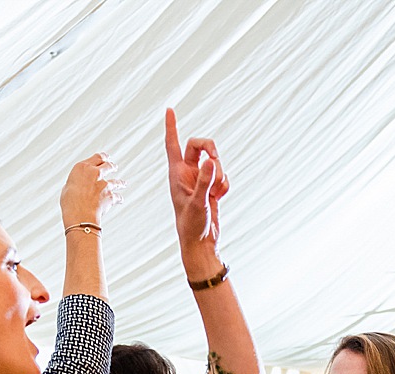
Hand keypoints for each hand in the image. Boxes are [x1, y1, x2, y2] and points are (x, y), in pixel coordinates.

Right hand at [60, 152, 122, 228]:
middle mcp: (95, 173)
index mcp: (83, 167)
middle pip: (108, 165)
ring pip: (116, 181)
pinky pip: (117, 197)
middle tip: (113, 167)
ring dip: (120, 182)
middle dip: (111, 166)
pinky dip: (119, 198)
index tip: (105, 157)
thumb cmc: (70, 201)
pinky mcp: (110, 196)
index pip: (97, 157)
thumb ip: (77, 182)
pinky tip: (120, 199)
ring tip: (122, 183)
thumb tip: (80, 185)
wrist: (79, 213)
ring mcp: (104, 184)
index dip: (102, 157)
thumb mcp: (68, 186)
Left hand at [164, 108, 228, 273]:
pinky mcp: (211, 188)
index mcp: (176, 174)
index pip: (173, 144)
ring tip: (215, 194)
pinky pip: (222, 176)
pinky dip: (224, 185)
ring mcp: (200, 180)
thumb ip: (204, 181)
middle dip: (211, 149)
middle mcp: (187, 174)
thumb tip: (210, 161)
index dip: (171, 127)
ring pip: (214, 163)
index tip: (169, 109)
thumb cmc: (192, 225)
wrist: (200, 243)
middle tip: (216, 158)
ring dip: (219, 174)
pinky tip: (219, 198)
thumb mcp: (198, 203)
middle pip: (200, 146)